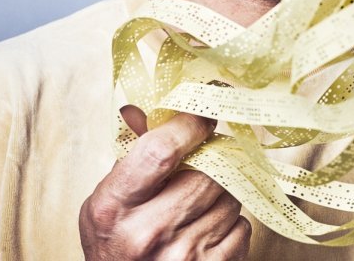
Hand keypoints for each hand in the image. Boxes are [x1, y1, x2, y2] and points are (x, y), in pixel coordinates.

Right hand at [79, 109, 250, 259]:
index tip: (206, 111)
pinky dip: (231, 223)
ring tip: (199, 202)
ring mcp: (182, 256)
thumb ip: (132, 153)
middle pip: (207, 172)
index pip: (162, 150)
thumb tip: (142, 108)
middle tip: (206, 160)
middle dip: (212, 161)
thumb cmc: (116, 244)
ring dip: (222, 192)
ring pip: (230, 197)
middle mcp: (147, 232)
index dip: (191, 123)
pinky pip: (243, 227)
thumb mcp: (110, 199)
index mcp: (115, 206)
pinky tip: (207, 229)